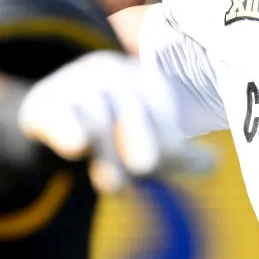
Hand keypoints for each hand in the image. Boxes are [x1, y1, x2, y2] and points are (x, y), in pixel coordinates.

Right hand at [18, 50, 214, 191]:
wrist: (49, 113)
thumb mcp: (148, 138)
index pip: (163, 104)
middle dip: (141, 137)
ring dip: (108, 155)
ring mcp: (75, 86)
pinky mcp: (45, 106)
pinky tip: (78, 147)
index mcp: (142, 77)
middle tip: (145, 166)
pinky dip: (68, 131)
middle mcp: (110, 73)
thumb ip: (180, 155)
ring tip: (114, 185)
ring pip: (98, 120)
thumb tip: (213, 164)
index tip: (177, 163)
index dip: (171, 136)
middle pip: (131, 106)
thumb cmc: (113, 129)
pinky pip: (59, 117)